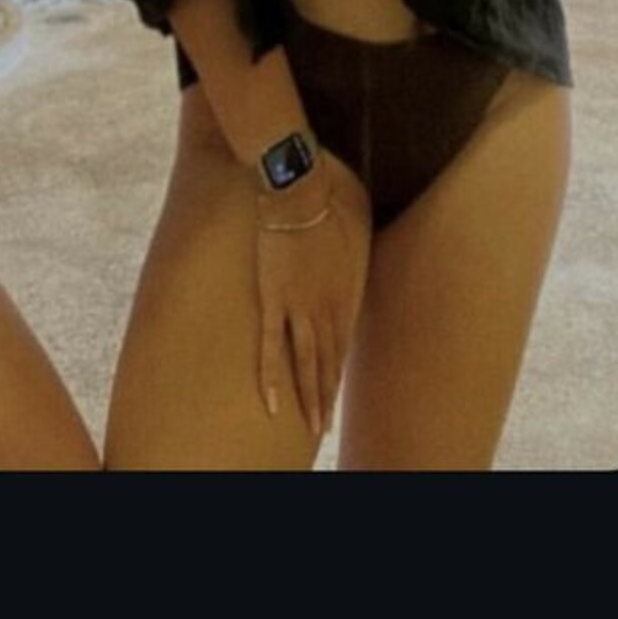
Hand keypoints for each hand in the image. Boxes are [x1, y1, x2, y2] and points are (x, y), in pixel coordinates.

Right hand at [256, 148, 370, 441]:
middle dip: (326, 395)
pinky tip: (272, 402)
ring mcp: (300, 307)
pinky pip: (272, 346)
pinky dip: (272, 377)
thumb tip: (343, 271)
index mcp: (343, 294)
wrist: (298, 192)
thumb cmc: (322, 205)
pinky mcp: (273, 300)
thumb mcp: (345, 238)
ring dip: (310, 397)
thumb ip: (343, 262)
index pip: (340, 344)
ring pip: (307, 363)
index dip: (336, 373)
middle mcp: (326, 308)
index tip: (335, 395)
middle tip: (326, 425)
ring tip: (313, 426)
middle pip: (327, 361)